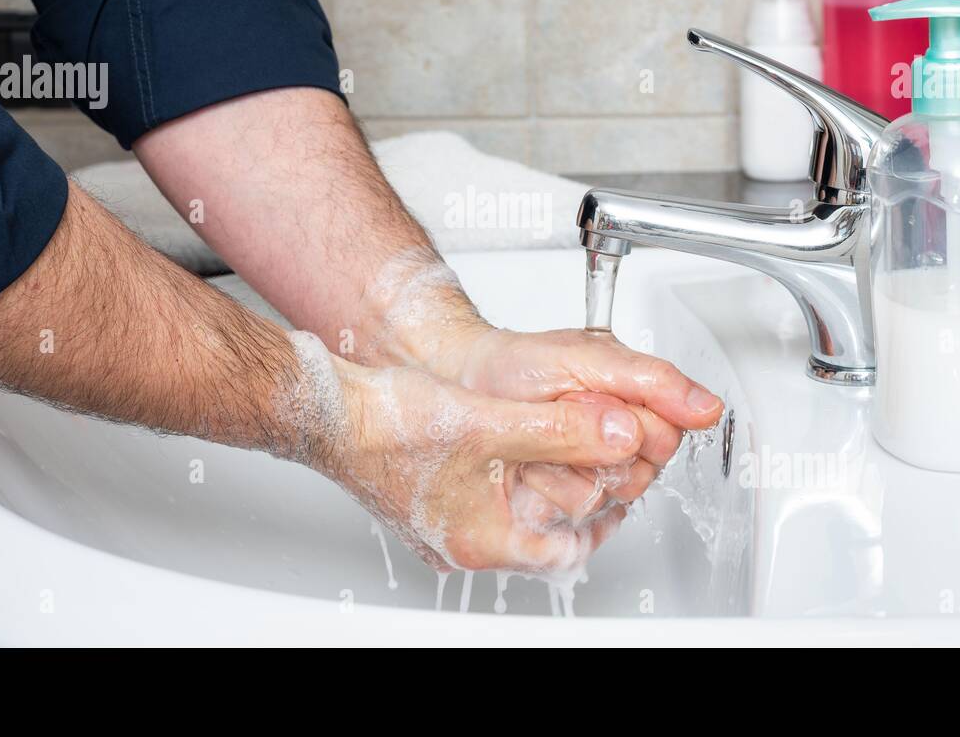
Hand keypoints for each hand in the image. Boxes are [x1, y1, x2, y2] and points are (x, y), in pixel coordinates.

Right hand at [307, 347, 647, 572]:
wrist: (333, 411)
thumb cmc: (391, 424)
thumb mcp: (493, 423)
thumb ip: (564, 431)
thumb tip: (621, 435)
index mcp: (484, 540)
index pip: (571, 547)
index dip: (607, 509)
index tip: (626, 476)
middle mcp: (468, 542)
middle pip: (551, 533)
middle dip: (585, 494)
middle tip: (612, 460)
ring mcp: (452, 525)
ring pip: (526, 512)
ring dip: (554, 480)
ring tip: (580, 446)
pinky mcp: (439, 502)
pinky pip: (498, 498)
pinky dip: (522, 473)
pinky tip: (531, 442)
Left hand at [437, 326, 724, 502]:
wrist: (458, 381)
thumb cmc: (515, 365)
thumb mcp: (585, 357)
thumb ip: (651, 381)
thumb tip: (706, 409)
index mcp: (634, 406)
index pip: (666, 438)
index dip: (631, 423)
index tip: (594, 400)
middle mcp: (615, 445)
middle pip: (639, 474)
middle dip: (597, 446)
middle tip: (562, 415)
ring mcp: (585, 478)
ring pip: (605, 498)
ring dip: (567, 469)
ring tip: (539, 439)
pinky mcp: (557, 507)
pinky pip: (573, 521)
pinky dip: (545, 495)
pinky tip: (527, 469)